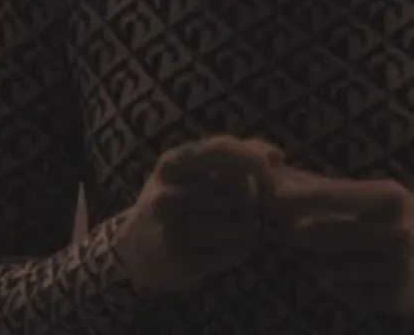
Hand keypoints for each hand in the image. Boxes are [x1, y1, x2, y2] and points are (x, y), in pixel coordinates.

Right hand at [114, 134, 284, 293]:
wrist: (136, 248)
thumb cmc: (178, 195)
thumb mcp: (194, 166)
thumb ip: (235, 153)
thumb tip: (277, 156)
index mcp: (170, 164)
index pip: (222, 151)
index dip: (254, 158)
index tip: (275, 165)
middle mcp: (166, 197)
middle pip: (238, 189)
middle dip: (254, 195)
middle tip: (250, 202)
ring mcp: (172, 232)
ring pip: (242, 221)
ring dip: (253, 222)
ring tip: (245, 222)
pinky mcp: (183, 262)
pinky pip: (236, 249)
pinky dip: (244, 245)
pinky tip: (235, 242)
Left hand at [267, 166, 413, 313]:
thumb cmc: (402, 216)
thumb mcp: (378, 194)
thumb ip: (332, 189)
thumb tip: (284, 179)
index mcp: (391, 198)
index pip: (336, 198)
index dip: (301, 200)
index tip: (271, 200)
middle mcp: (398, 233)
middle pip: (327, 236)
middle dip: (298, 233)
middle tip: (278, 229)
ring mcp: (398, 269)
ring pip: (331, 266)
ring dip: (322, 258)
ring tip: (336, 250)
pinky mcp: (395, 299)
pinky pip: (344, 290)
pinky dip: (339, 280)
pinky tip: (354, 270)